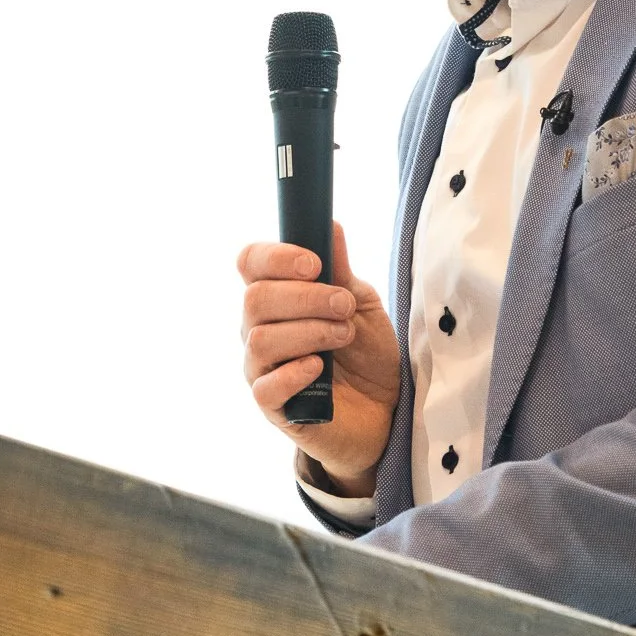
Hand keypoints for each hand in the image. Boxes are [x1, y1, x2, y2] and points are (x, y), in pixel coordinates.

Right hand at [237, 222, 400, 490]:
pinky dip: (294, 372)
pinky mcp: (273, 407)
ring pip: (261, 339)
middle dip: (306, 297)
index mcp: (276, 296)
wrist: (385, 410)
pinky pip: (265, 387)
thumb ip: (341, 272)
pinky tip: (319, 368)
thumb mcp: (360, 304)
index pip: (250, 263)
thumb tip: (330, 225)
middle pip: (255, 299)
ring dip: (310, 332)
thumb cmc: (366, 353)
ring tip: (344, 335)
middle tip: (345, 305)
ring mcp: (261, 368)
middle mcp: (258, 328)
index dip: (275, 257)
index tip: (314, 263)